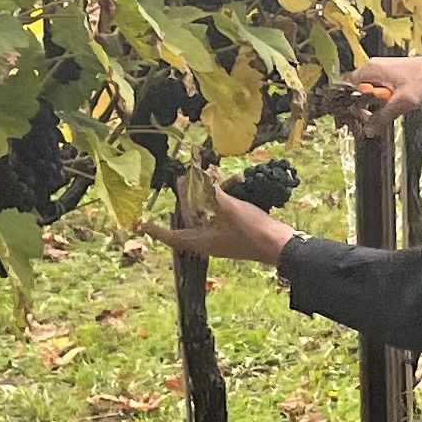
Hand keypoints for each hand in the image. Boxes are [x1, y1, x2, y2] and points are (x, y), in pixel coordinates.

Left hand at [151, 190, 294, 267]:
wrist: (280, 245)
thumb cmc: (251, 231)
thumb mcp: (228, 209)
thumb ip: (210, 193)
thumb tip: (196, 177)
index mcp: (202, 241)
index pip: (173, 237)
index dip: (156, 231)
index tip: (141, 225)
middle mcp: (209, 241)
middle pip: (189, 220)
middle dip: (186, 199)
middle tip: (182, 181)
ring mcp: (222, 238)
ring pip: (206, 214)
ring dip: (206, 196)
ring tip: (206, 176)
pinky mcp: (235, 232)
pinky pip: (221, 214)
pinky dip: (223, 199)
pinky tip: (232, 183)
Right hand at [327, 53, 421, 127]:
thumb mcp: (402, 102)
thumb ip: (383, 117)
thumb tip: (368, 130)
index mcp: (373, 68)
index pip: (348, 84)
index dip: (348, 101)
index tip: (351, 116)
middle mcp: (377, 69)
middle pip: (358, 91)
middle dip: (361, 107)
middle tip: (367, 121)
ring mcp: (386, 74)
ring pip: (371, 94)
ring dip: (374, 108)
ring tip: (381, 118)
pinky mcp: (396, 80)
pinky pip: (383, 95)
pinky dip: (385, 105)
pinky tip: (391, 112)